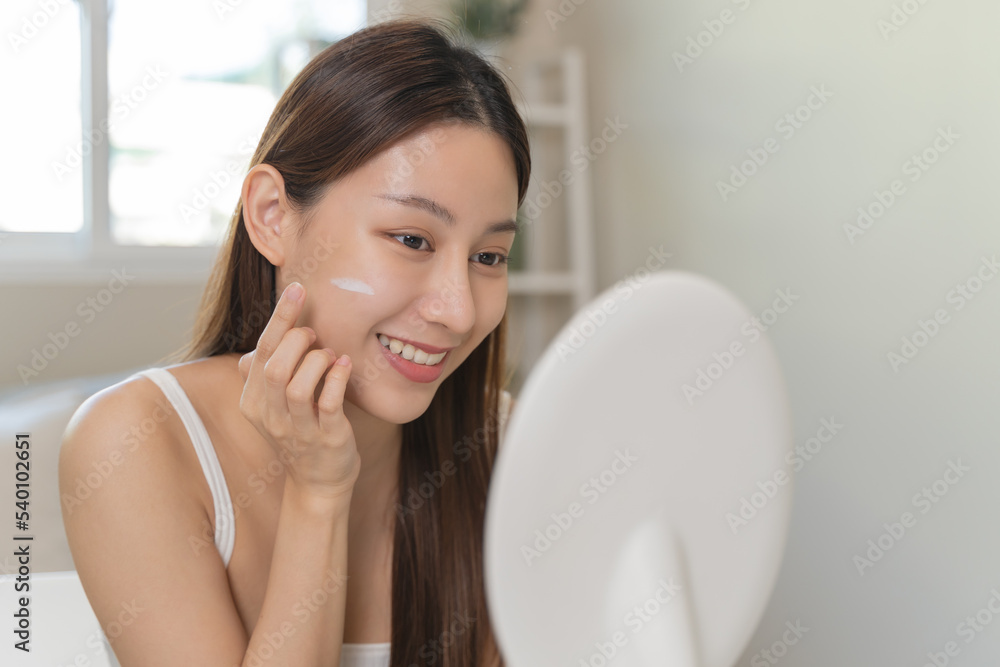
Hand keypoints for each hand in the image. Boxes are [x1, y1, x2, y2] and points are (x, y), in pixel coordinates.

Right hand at [237, 282, 359, 497]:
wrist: (318, 482)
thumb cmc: (300, 432)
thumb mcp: (274, 405)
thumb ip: (265, 375)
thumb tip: (257, 348)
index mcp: (253, 401)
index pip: (262, 352)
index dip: (280, 318)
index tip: (297, 289)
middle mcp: (270, 416)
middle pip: (276, 367)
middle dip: (298, 341)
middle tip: (316, 336)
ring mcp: (298, 430)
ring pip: (298, 386)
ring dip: (319, 361)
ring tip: (331, 356)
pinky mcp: (326, 440)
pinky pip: (329, 405)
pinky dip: (338, 379)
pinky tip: (346, 365)